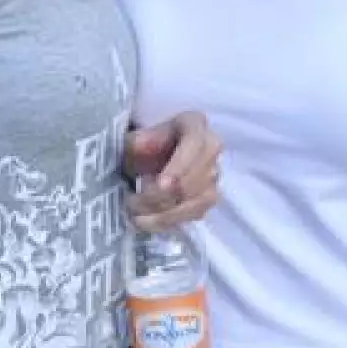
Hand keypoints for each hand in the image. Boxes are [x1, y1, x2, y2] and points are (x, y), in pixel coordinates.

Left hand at [124, 112, 221, 231]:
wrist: (153, 158)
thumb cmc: (145, 144)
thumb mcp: (136, 138)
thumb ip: (137, 142)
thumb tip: (138, 149)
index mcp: (194, 124)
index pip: (194, 145)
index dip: (178, 167)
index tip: (159, 186)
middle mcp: (212, 147)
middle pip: (193, 179)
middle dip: (161, 197)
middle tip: (132, 203)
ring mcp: (214, 174)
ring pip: (196, 201)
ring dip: (164, 214)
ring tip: (137, 217)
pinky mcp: (210, 197)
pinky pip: (195, 214)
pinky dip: (170, 222)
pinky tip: (149, 222)